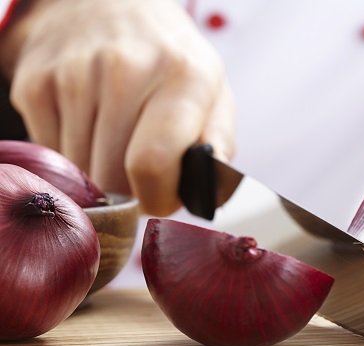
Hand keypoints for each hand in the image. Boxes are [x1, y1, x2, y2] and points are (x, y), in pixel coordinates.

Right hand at [0, 0, 233, 214]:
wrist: (112, 7)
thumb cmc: (171, 63)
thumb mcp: (214, 94)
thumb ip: (218, 145)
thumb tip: (208, 192)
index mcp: (183, 77)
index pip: (152, 164)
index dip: (156, 197)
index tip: (160, 196)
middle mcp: (125, 69)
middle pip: (112, 177)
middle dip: (129, 189)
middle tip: (139, 166)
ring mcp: (73, 74)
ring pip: (79, 172)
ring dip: (98, 172)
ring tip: (115, 139)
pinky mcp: (34, 83)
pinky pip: (50, 154)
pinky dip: (71, 153)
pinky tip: (88, 124)